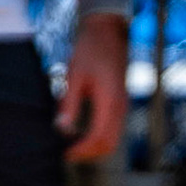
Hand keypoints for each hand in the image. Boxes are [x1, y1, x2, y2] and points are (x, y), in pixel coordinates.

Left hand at [59, 15, 128, 160]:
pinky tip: (83, 134)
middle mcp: (120, 107)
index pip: (98, 138)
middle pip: (109, 144)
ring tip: (74, 146)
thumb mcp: (74, 76)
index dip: (81, 150)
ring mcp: (123, 105)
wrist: (107, 32)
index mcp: (109, 101)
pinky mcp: (120, 103)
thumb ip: (69, 105)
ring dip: (95, 148)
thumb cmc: (89, 50)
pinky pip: (114, 130)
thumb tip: (62, 129)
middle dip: (89, 154)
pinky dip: (100, 138)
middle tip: (68, 154)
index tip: (65, 153)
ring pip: (113, 139)